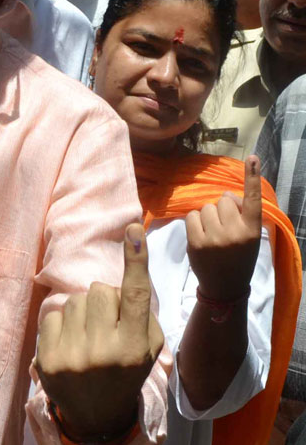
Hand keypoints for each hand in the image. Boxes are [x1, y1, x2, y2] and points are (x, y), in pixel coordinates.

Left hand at [36, 224, 164, 441]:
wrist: (96, 417)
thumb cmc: (125, 372)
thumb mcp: (148, 348)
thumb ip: (140, 313)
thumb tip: (124, 274)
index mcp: (134, 347)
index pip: (137, 295)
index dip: (136, 260)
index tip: (134, 230)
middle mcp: (104, 351)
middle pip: (100, 290)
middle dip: (103, 300)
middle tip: (106, 324)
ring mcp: (73, 356)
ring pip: (74, 301)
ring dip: (81, 312)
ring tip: (87, 338)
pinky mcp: (47, 360)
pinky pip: (52, 315)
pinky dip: (61, 324)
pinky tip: (69, 345)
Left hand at [186, 154, 261, 301]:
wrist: (224, 286)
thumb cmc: (238, 258)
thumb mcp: (249, 237)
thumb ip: (242, 215)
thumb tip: (225, 194)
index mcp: (252, 230)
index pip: (254, 200)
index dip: (252, 178)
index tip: (252, 158)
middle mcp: (235, 233)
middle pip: (223, 201)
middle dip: (222, 209)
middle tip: (224, 226)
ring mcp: (214, 238)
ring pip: (206, 208)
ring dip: (207, 215)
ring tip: (212, 232)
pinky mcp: (196, 243)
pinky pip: (191, 217)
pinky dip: (194, 222)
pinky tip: (200, 234)